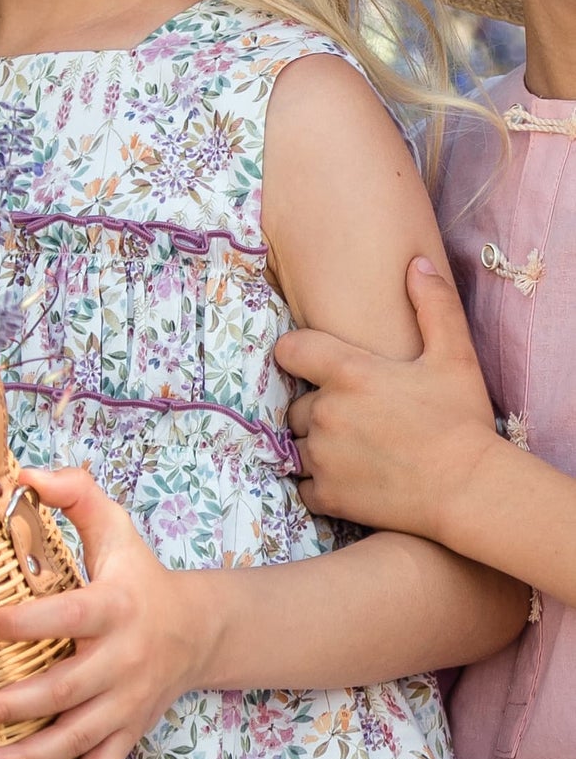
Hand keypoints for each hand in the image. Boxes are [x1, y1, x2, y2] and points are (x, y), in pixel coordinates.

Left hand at [0, 466, 208, 758]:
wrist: (200, 631)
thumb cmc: (139, 575)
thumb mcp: (117, 526)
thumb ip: (75, 493)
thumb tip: (23, 472)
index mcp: (116, 608)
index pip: (70, 615)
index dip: (30, 622)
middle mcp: (123, 662)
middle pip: (63, 690)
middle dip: (9, 706)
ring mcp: (126, 705)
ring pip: (76, 740)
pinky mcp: (127, 735)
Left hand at [275, 256, 499, 538]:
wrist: (468, 488)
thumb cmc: (461, 420)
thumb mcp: (455, 355)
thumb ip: (434, 305)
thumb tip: (417, 263)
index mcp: (348, 373)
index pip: (291, 351)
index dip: (297, 355)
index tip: (312, 364)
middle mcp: (325, 413)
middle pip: (296, 405)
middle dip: (318, 408)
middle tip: (356, 417)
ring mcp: (322, 457)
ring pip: (297, 446)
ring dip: (316, 446)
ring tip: (355, 449)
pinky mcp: (327, 495)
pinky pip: (303, 485)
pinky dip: (319, 483)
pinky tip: (349, 478)